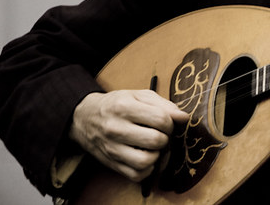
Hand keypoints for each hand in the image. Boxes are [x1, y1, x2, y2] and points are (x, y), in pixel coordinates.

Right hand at [69, 89, 188, 181]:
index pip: (161, 119)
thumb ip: (163, 104)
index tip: (166, 123)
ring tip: (154, 146)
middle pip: (156, 140)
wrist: (85, 118)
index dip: (170, 122)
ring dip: (157, 155)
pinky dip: (147, 169)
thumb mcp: (138, 95)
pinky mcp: (111, 164)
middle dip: (165, 138)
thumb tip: (184, 117)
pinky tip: (146, 157)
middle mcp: (116, 128)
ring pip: (146, 161)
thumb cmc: (116, 104)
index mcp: (124, 107)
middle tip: (161, 134)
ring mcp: (112, 148)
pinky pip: (137, 175)